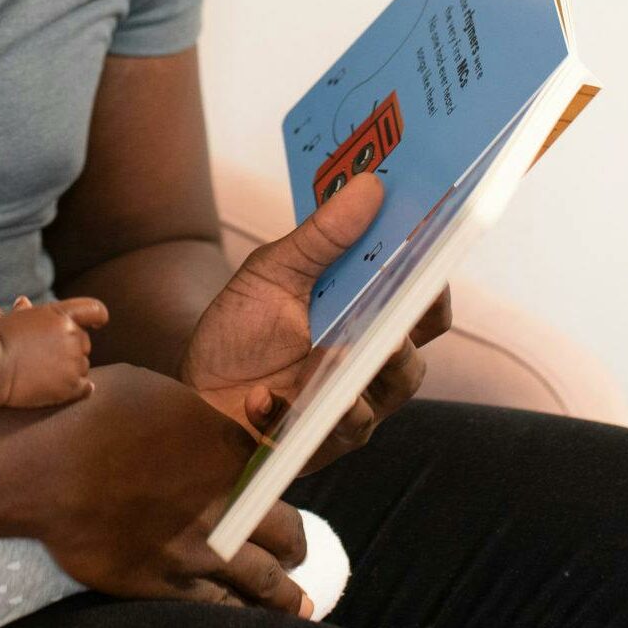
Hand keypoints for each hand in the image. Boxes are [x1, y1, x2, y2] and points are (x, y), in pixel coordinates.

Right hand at [0, 295, 107, 406]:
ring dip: (69, 368)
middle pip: (84, 342)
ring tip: (42, 372)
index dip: (98, 317)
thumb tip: (24, 302)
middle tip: (45, 356)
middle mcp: (72, 335)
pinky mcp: (71, 386)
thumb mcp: (14, 319)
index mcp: (61, 314)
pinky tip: (64, 388)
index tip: (98, 324)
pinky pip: (85, 387)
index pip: (95, 310)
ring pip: (82, 365)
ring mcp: (74, 361)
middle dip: (71, 348)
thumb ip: (26, 311)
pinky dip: (79, 388)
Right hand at [25, 364, 313, 615]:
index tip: (272, 493)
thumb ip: (195, 419)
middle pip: (287, 532)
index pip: (278, 473)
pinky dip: (239, 613)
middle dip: (294, 544)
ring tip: (298, 605)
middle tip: (296, 552)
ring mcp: (199, 549)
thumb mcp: (157, 393)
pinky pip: (217, 607)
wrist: (47, 464)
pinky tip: (247, 619)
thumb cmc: (92, 411)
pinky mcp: (164, 584)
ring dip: (286, 595)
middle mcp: (228, 504)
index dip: (276, 484)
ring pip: (264, 581)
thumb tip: (199, 431)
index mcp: (228, 450)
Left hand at [176, 173, 452, 475]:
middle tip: (387, 312)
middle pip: (413, 356)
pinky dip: (292, 412)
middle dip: (401, 334)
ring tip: (329, 354)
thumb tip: (371, 184)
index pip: (425, 305)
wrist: (193, 389)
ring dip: (355, 374)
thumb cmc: (242, 329)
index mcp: (371, 319)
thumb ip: (322, 236)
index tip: (430, 253)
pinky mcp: (321, 443)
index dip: (434, 283)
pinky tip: (263, 398)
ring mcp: (353, 408)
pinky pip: (328, 432)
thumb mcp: (273, 271)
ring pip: (383, 396)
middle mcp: (374, 366)